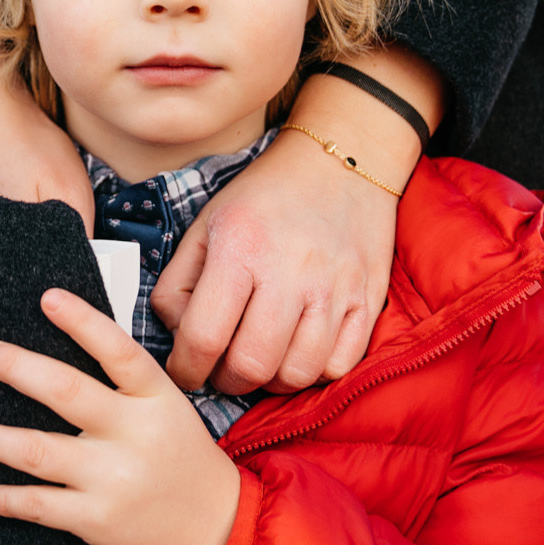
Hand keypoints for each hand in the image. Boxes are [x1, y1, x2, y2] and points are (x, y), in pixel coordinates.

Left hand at [0, 289, 241, 544]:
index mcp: (156, 399)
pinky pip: (39, 504)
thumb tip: (59, 353)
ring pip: (38, 451)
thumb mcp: (168, 411)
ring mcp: (114, 479)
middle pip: (67, 392)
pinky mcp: (96, 520)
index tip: (47, 298)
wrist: (216, 534)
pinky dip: (7, 498)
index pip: (117, 350)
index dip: (81, 321)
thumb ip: (124, 386)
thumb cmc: (181, 461)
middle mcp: (135, 434)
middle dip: (18, 368)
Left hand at [154, 46, 437, 394]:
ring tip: (261, 358)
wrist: (341, 163)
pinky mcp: (367, 300)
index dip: (185, 370)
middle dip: (227, 380)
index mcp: (240, 248)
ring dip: (270, 380)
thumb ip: (178, 282)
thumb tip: (176, 334)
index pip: (203, 337)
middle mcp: (289, 272)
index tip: (184, 372)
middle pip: (251, 366)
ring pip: (296, 374)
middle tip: (222, 368)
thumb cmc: (265, 196)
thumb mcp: (207, 224)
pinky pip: (338, 366)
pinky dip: (313, 371)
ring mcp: (334, 290)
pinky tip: (298, 349)